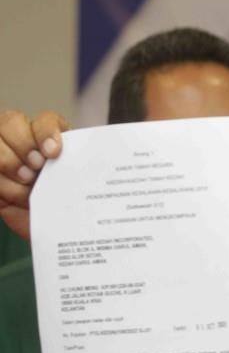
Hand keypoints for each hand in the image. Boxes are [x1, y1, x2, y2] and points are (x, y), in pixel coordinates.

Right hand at [0, 110, 69, 239]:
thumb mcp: (81, 184)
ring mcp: (5, 155)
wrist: (57, 233)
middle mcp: (25, 140)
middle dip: (23, 146)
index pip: (45, 119)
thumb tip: (96, 157)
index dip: (45, 132)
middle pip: (10, 122)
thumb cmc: (72, 207)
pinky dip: (4, 184)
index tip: (53, 153)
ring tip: (28, 182)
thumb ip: (81, 165)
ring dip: (10, 164)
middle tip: (36, 169)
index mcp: (52, 138)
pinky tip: (18, 196)